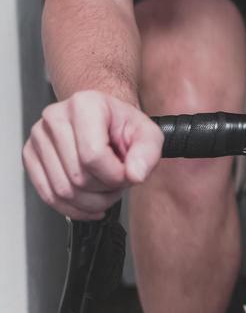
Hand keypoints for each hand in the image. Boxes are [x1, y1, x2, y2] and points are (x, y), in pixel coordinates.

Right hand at [23, 90, 163, 220]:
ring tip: (104, 189)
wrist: (103, 120)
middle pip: (77, 177)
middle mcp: (55, 116)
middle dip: (104, 190)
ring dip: (89, 202)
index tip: (126, 174)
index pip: (93, 156)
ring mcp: (39, 136)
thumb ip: (148, 152)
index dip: (114, 175)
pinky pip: (48, 195)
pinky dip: (71, 208)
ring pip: (62, 191)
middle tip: (117, 181)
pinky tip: (88, 202)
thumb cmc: (121, 125)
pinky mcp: (30, 155)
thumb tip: (135, 174)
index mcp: (84, 104)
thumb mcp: (148, 134)